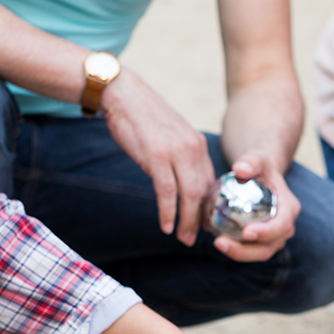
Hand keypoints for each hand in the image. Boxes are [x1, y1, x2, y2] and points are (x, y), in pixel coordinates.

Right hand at [100, 68, 215, 244]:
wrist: (123, 95)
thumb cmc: (143, 118)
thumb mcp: (170, 137)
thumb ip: (179, 158)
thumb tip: (180, 182)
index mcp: (197, 144)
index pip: (210, 183)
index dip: (207, 208)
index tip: (203, 225)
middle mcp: (192, 148)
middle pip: (203, 193)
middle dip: (199, 220)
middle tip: (193, 239)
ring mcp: (176, 152)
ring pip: (189, 195)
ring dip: (186, 222)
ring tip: (182, 238)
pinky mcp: (157, 156)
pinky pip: (167, 192)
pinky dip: (168, 212)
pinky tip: (166, 226)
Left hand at [211, 150, 299, 261]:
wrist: (261, 178)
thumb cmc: (260, 168)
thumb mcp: (258, 159)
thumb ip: (251, 161)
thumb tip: (239, 168)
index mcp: (289, 208)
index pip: (281, 225)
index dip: (266, 232)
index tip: (246, 232)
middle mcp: (285, 227)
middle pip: (269, 246)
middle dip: (246, 250)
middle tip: (221, 243)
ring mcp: (275, 238)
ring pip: (259, 253)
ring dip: (238, 253)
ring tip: (217, 243)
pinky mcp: (263, 243)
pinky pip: (250, 252)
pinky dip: (235, 250)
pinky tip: (218, 241)